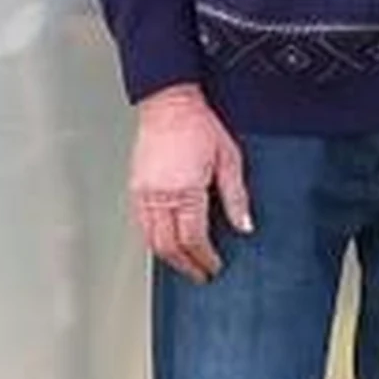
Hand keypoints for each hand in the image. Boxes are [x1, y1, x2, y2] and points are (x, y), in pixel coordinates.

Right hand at [128, 84, 250, 280]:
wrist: (169, 104)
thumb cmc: (198, 125)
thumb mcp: (228, 159)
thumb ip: (236, 197)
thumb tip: (244, 225)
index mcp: (185, 189)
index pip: (194, 238)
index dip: (205, 258)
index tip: (214, 267)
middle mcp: (160, 194)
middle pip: (169, 245)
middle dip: (185, 265)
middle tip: (199, 275)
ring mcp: (143, 192)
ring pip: (150, 239)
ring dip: (168, 257)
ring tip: (184, 264)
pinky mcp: (135, 187)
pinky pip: (140, 224)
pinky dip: (152, 240)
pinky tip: (165, 242)